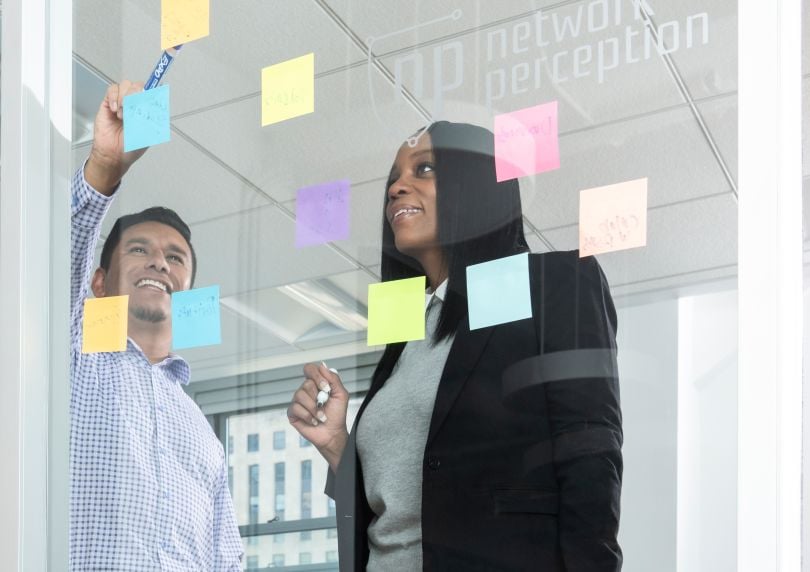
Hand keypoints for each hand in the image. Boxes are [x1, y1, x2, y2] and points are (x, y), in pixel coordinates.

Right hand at [84, 80, 147, 194]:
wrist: (112, 154)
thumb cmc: (130, 147)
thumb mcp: (147, 134)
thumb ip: (149, 117)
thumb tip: (151, 102)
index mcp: (149, 111)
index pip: (154, 92)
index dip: (154, 90)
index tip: (151, 93)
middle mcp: (137, 105)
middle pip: (139, 85)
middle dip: (137, 95)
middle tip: (133, 110)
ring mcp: (123, 102)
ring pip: (126, 84)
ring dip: (125, 98)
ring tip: (123, 115)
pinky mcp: (109, 102)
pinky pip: (112, 89)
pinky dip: (114, 97)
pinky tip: (115, 110)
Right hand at [288, 362, 348, 471]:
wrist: (333, 433)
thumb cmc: (337, 415)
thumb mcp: (341, 394)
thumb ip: (333, 379)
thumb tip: (323, 365)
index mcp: (316, 383)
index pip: (310, 369)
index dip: (316, 376)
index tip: (325, 387)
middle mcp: (306, 390)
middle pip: (306, 384)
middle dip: (318, 396)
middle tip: (324, 404)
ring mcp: (298, 401)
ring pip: (299, 395)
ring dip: (314, 408)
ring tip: (321, 416)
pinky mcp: (293, 412)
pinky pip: (295, 408)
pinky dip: (308, 416)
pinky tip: (314, 421)